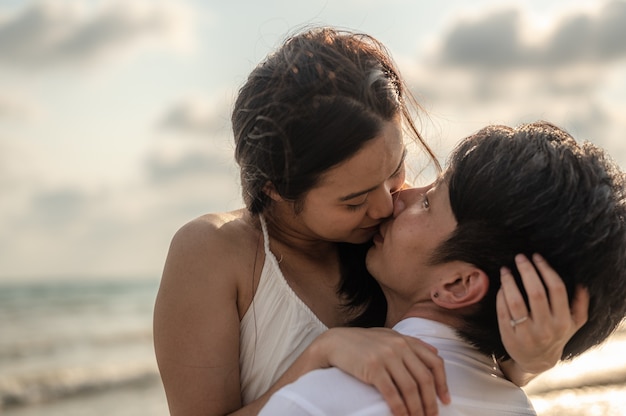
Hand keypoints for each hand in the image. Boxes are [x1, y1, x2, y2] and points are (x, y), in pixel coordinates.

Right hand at [316, 326, 449, 415]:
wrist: (335, 342)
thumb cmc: (362, 342)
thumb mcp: (389, 336)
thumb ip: (411, 343)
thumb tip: (435, 353)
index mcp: (405, 340)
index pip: (434, 362)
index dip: (443, 383)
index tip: (445, 400)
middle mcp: (399, 346)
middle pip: (424, 379)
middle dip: (431, 401)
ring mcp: (386, 357)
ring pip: (410, 388)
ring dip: (417, 409)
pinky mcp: (373, 368)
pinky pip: (392, 394)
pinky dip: (400, 409)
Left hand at [497, 253, 588, 378]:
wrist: (537, 361)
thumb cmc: (556, 335)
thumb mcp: (574, 324)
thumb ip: (580, 304)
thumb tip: (582, 284)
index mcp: (563, 321)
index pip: (556, 289)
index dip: (546, 269)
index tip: (536, 257)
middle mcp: (546, 328)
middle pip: (535, 292)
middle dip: (527, 271)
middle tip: (519, 257)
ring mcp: (527, 333)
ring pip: (515, 302)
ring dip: (509, 282)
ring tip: (505, 269)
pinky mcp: (509, 337)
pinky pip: (503, 311)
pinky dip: (501, 296)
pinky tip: (501, 286)